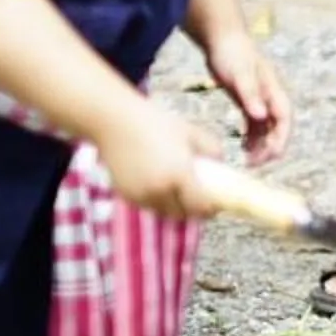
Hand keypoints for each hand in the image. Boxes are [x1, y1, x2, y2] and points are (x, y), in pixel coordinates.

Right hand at [100, 97, 215, 217]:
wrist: (114, 121)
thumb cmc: (155, 123)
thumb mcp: (191, 132)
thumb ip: (212, 149)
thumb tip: (221, 163)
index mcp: (179, 175)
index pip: (201, 207)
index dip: (211, 209)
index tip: (216, 203)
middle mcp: (159, 190)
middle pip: (183, 214)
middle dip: (193, 209)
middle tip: (199, 197)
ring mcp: (141, 195)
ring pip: (164, 211)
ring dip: (174, 206)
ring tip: (179, 190)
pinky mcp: (126, 195)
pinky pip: (147, 205)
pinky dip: (156, 200)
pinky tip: (159, 184)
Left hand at [203, 36, 292, 165]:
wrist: (221, 37)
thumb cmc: (232, 53)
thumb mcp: (239, 74)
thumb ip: (250, 95)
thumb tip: (261, 116)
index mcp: (273, 90)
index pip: (284, 119)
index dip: (281, 138)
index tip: (271, 156)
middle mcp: (270, 97)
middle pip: (278, 127)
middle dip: (271, 147)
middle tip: (255, 164)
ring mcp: (260, 99)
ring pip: (266, 128)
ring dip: (261, 145)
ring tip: (248, 161)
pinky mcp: (248, 100)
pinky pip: (254, 124)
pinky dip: (252, 137)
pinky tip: (244, 148)